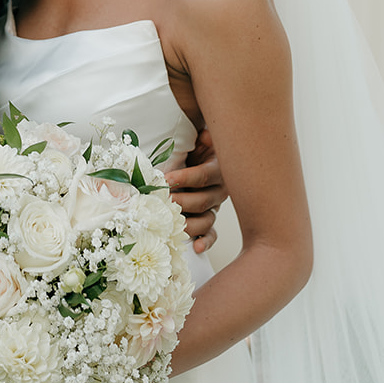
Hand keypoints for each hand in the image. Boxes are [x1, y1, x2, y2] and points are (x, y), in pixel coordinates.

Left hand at [164, 127, 226, 253]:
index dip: (185, 178)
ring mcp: (214, 206)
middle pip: (204, 201)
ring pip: (207, 220)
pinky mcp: (208, 219)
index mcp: (219, 168)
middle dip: (181, 202)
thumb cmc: (193, 146)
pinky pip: (211, 233)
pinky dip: (205, 242)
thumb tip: (205, 135)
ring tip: (172, 224)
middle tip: (163, 202)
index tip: (165, 179)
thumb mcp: (197, 137)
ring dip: (189, 224)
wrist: (198, 154)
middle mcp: (220, 189)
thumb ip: (202, 136)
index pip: (204, 176)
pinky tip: (197, 247)